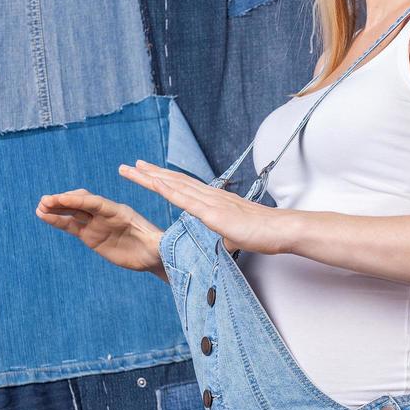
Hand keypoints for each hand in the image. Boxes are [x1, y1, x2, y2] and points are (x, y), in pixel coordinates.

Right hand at [35, 189, 166, 278]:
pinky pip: (72, 226)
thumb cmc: (157, 247)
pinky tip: (44, 217)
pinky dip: (58, 221)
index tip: (62, 199)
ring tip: (39, 207)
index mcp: (121, 212)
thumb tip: (161, 243)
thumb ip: (156, 242)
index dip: (79, 200)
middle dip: (64, 201)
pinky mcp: (91, 235)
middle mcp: (106, 214)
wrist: (152, 255)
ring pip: (74, 213)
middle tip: (45, 201)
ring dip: (57, 209)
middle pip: (82, 203)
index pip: (96, 203)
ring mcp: (97, 224)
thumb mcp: (157, 244)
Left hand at [117, 160, 290, 255]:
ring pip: (175, 185)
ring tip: (132, 168)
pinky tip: (154, 183)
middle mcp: (210, 195)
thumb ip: (220, 236)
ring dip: (152, 176)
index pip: (183, 187)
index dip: (163, 179)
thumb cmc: (262, 233)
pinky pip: (186, 200)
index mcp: (214, 200)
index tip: (146, 172)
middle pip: (174, 181)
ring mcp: (211, 202)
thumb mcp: (233, 235)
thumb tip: (215, 244)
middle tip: (128, 165)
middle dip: (150, 173)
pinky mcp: (213, 213)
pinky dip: (168, 190)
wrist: (280, 229)